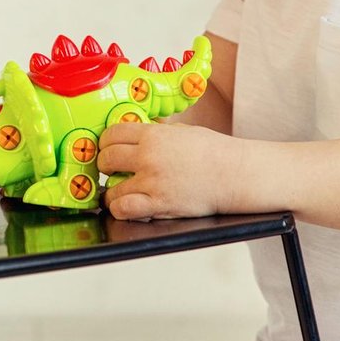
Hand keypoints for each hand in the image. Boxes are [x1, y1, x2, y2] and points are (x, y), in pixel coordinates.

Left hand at [97, 121, 238, 220]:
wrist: (234, 174)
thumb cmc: (213, 152)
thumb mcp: (181, 131)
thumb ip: (157, 133)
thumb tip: (138, 133)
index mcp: (153, 135)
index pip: (112, 134)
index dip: (105, 143)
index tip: (107, 149)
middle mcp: (148, 156)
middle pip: (106, 159)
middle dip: (105, 165)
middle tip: (111, 170)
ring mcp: (152, 181)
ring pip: (110, 189)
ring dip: (110, 192)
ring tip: (117, 192)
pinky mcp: (159, 204)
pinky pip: (124, 209)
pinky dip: (120, 209)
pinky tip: (125, 206)